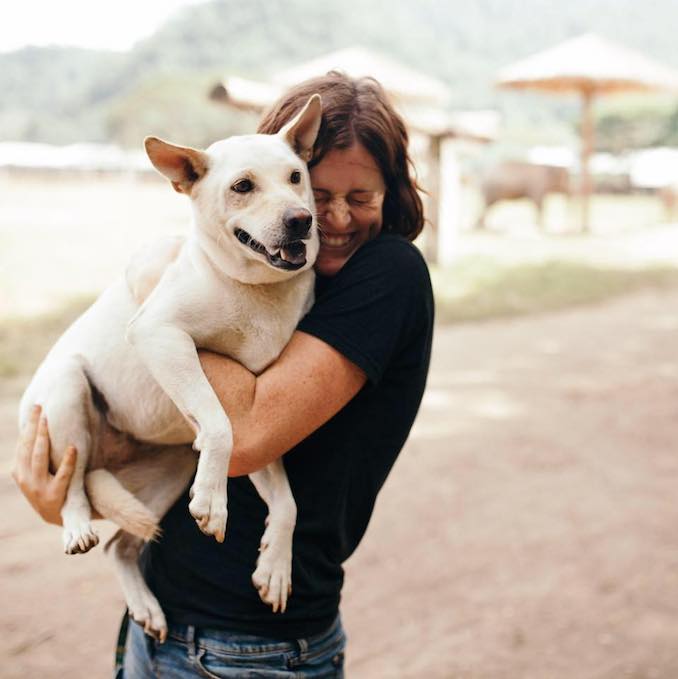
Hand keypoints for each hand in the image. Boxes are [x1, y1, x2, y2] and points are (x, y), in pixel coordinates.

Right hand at [11, 405, 76, 525]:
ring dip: (44, 437)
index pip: (23, 443)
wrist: (60, 518)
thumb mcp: (35, 475)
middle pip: (29, 447)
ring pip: (39, 457)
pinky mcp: (55, 496)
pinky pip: (63, 475)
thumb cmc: (50, 489)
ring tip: (49, 420)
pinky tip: (73, 447)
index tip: (36, 407)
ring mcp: (38, 488)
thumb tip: (39, 429)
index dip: (29, 425)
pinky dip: (68, 461)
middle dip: (34, 426)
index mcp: (19, 472)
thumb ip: (34, 457)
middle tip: (41, 407)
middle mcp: (25, 479)